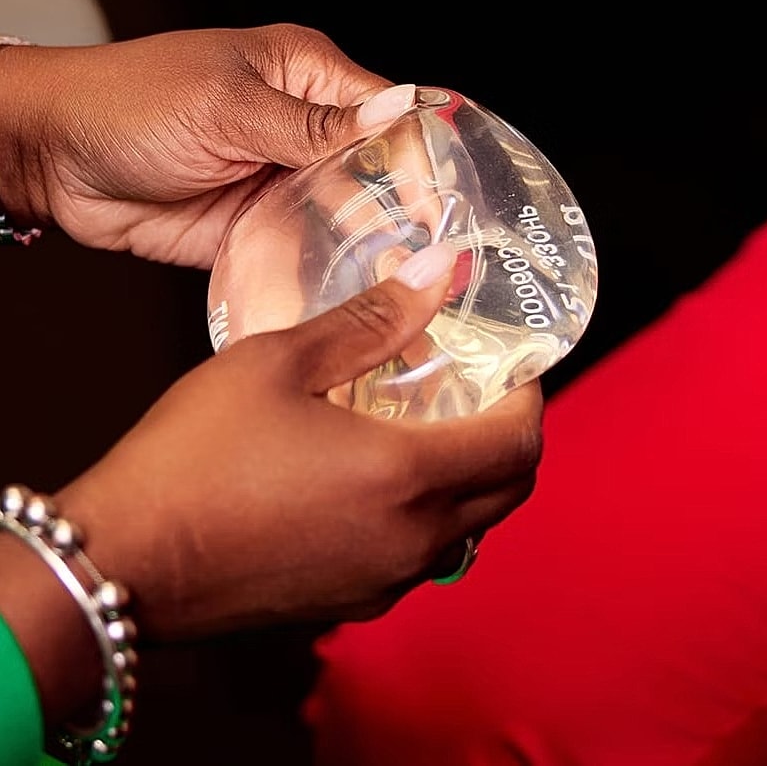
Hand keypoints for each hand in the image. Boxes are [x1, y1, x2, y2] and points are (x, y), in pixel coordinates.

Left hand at [0, 24, 415, 266]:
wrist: (49, 159)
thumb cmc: (127, 104)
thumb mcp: (229, 106)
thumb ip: (316, 122)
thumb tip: (400, 108)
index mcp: (308, 75)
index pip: (391, 115)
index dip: (424, 157)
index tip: (453, 205)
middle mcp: (304, 129)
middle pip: (379, 173)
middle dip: (406, 213)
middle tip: (436, 258)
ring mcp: (282, 183)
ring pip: (349, 221)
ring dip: (371, 250)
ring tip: (404, 286)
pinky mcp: (258, 230)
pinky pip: (306, 256)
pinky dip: (327, 276)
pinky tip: (355, 297)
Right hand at [54, 241, 543, 638]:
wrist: (122, 562)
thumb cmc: (189, 460)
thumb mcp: (279, 363)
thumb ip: (371, 321)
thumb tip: (437, 275)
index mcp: (407, 477)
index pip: (521, 443)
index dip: (529, 399)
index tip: (511, 368)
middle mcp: (412, 540)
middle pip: (510, 490)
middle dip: (509, 438)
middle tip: (479, 393)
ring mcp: (384, 581)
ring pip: (469, 529)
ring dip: (470, 480)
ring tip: (426, 428)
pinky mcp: (351, 605)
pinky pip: (420, 559)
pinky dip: (426, 518)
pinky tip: (377, 480)